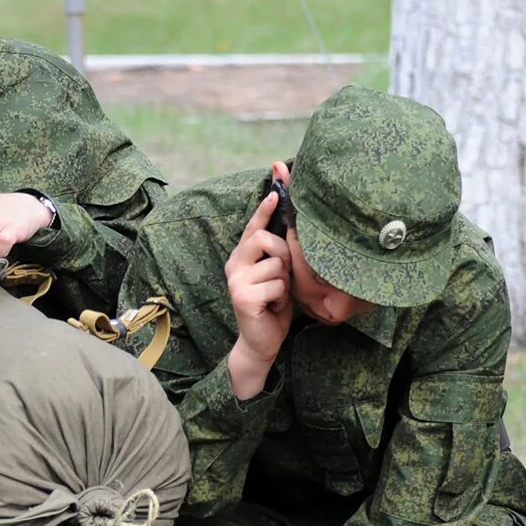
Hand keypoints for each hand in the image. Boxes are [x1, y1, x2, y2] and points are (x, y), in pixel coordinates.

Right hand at [224, 188, 293, 397]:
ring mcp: (235, 280)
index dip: (265, 205)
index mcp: (241, 257)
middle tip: (283, 276)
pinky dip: (282, 298)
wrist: (262, 342)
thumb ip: (279, 252)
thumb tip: (291, 224)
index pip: (253, 226)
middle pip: (264, 238)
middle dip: (283, 255)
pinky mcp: (242, 297)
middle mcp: (234, 264)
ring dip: (285, 282)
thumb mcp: (278, 274)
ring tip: (277, 296)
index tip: (276, 183)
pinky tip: (273, 308)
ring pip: (276, 264)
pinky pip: (277, 285)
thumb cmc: (273, 306)